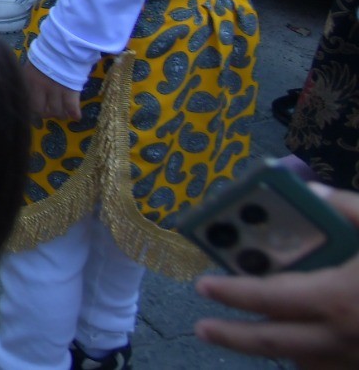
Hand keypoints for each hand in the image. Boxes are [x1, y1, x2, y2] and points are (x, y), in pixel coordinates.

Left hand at [22, 57, 85, 122]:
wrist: (63, 45)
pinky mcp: (70, 90)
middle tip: (51, 112)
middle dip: (46, 113)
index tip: (37, 108)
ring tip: (63, 113)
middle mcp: (40, 87)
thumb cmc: (47, 53)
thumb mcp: (33, 65)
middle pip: (41, 110)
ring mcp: (55, 89)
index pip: (27, 102)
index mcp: (29, 79)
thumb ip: (31, 78)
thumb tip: (29, 90)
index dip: (33, 108)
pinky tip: (76, 116)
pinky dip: (74, 113)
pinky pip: (71, 106)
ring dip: (61, 114)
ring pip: (56, 110)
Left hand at [196, 188, 358, 365]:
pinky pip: (330, 368)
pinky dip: (311, 358)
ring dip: (272, 348)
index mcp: (335, 298)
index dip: (232, 291)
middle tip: (202, 328)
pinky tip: (305, 345)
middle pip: (272, 341)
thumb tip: (313, 192)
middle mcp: (338, 337)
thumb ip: (347, 208)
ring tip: (248, 335)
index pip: (267, 297)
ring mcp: (355, 359)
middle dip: (231, 335)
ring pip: (302, 361)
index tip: (203, 285)